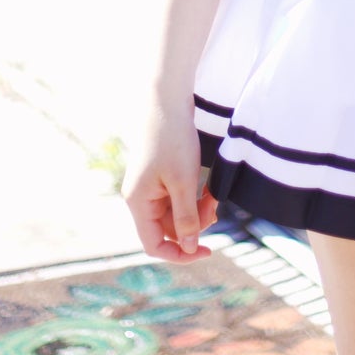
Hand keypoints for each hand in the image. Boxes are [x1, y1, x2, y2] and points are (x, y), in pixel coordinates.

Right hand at [121, 102, 219, 260]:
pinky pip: (178, 198)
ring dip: (197, 211)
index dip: (179, 254)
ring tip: (214, 197)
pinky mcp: (161, 176)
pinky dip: (194, 198)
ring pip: (176, 214)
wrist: (167, 100)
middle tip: (215, 209)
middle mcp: (141, 198)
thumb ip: (186, 218)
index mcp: (139, 203)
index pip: (154, 245)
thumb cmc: (173, 139)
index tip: (208, 251)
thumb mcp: (183, 182)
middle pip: (168, 230)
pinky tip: (208, 189)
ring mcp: (150, 187)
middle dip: (194, 226)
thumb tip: (189, 249)